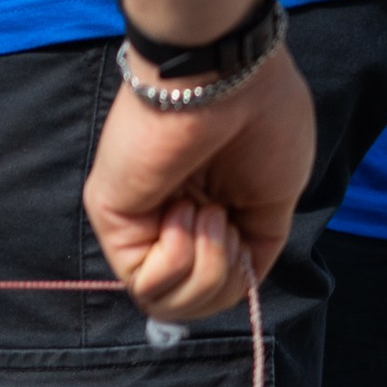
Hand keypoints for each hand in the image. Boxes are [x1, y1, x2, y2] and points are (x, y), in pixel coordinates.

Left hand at [81, 43, 314, 322]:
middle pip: (190, 305)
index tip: (243, 233)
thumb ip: (251, 249)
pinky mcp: (112, 217)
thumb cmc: (261, 122)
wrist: (228, 82)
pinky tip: (183, 210)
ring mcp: (139, 220)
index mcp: (209, 214)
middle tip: (224, 223)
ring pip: (165, 303)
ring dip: (206, 269)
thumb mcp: (274, 202)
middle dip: (224, 278)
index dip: (238, 281)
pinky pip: (145, 283)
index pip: (215, 287)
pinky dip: (178, 258)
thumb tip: (239, 280)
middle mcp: (169, 221)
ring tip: (206, 213)